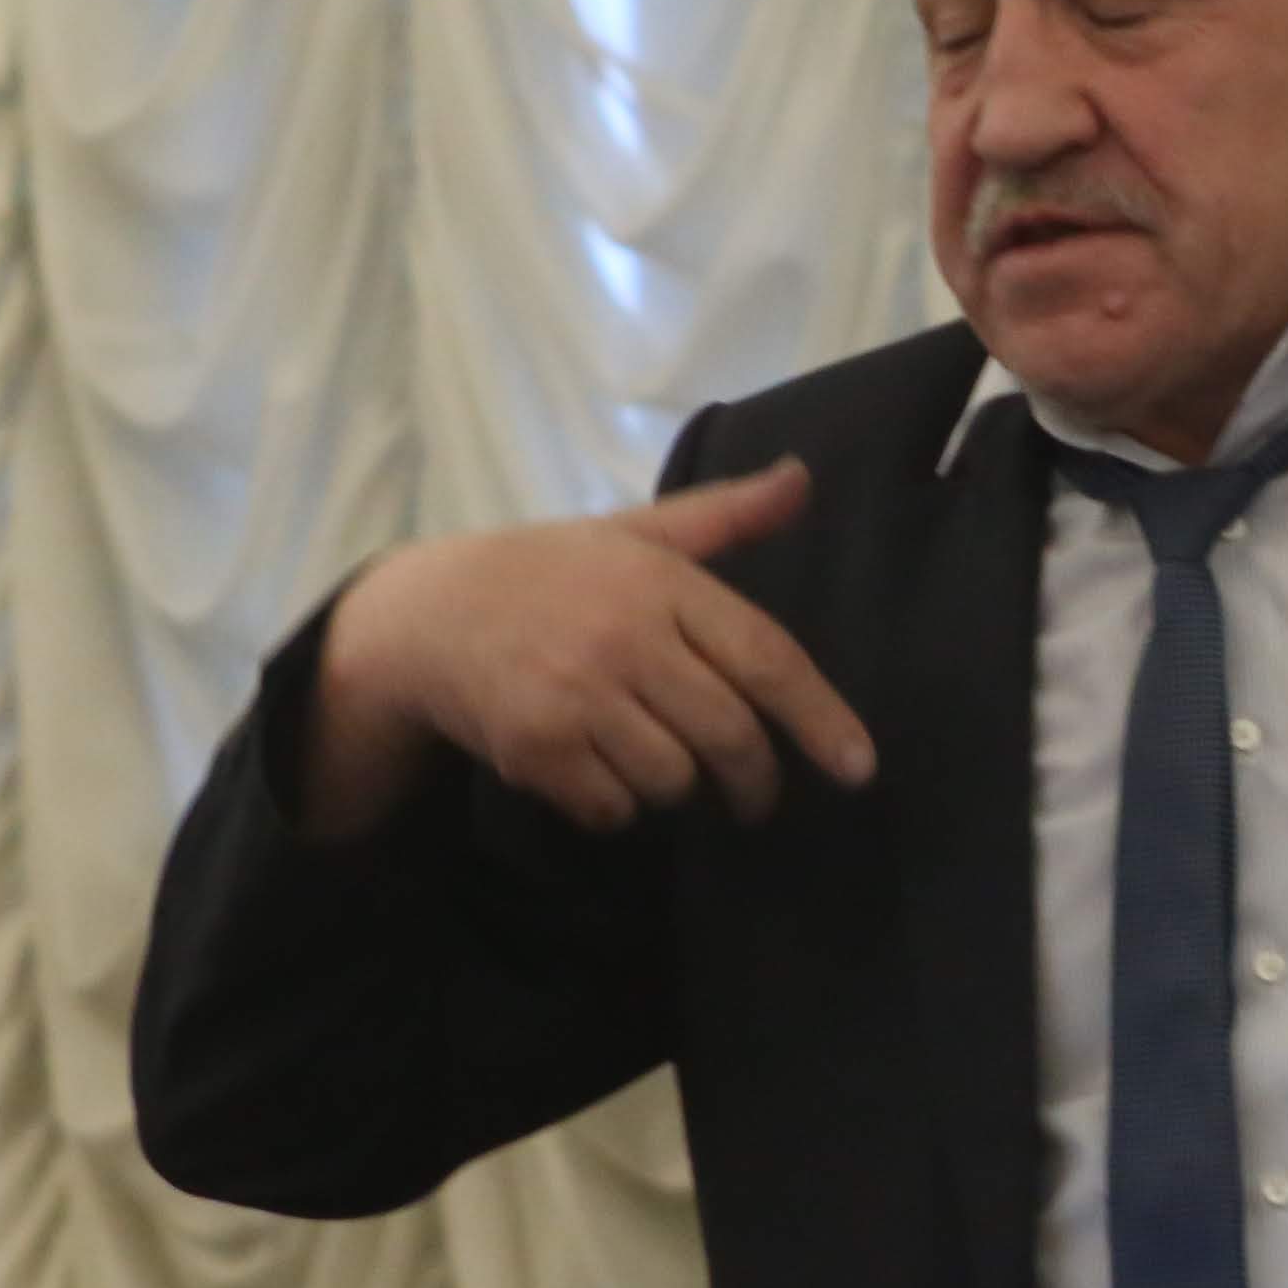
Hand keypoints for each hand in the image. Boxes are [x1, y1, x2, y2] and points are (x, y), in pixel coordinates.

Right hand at [306, 458, 878, 835]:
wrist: (428, 613)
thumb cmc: (551, 573)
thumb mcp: (637, 534)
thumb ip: (725, 517)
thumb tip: (803, 480)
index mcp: (660, 581)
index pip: (766, 657)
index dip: (821, 718)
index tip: (859, 768)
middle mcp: (623, 636)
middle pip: (729, 736)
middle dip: (755, 781)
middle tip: (757, 797)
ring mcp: (576, 695)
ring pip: (673, 780)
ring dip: (677, 788)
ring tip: (655, 761)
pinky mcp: (535, 747)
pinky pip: (613, 807)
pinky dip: (618, 807)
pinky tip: (599, 774)